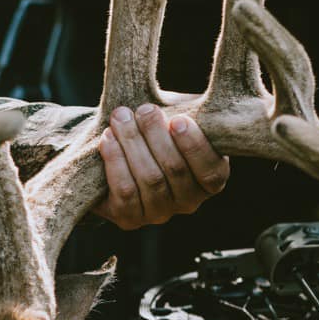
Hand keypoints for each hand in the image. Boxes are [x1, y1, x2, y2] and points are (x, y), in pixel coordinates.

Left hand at [92, 104, 228, 229]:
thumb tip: (191, 100)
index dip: (194, 146)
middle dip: (156, 136)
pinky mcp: (130, 218)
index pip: (210, 171)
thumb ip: (190, 112)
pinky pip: (124, 192)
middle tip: (143, 110)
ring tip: (121, 117)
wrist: (120, 146)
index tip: (177, 120)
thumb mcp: (180, 116)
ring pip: (149, 180)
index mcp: (211, 178)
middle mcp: (189, 202)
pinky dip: (115, 162)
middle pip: (174, 170)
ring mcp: (159, 213)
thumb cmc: (158, 128)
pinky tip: (107, 139)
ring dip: (132, 144)